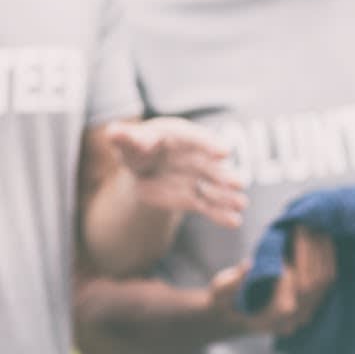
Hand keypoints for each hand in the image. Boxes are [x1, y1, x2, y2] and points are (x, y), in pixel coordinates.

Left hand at [106, 118, 247, 228]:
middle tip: (238, 183)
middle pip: (210, 167)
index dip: (209, 145)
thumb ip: (125, 138)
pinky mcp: (193, 198)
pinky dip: (221, 214)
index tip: (224, 152)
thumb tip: (112, 132)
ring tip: (241, 204)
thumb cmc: (138, 147)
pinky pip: (208, 207)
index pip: (196, 139)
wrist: (143, 168)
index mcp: (180, 136)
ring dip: (227, 196)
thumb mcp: (129, 142)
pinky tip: (234, 222)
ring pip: (213, 188)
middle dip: (224, 175)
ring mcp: (196, 178)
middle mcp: (194, 156)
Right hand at [212, 227, 334, 337]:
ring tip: (315, 226)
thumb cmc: (224, 301)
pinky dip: (327, 258)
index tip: (281, 242)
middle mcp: (292, 320)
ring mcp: (306, 313)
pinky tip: (322, 237)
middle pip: (310, 285)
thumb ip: (234, 282)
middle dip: (308, 251)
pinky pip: (327, 281)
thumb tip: (249, 265)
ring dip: (322, 252)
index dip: (288, 268)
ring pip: (323, 282)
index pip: (288, 294)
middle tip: (303, 224)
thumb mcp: (221, 292)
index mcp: (269, 319)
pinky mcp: (313, 302)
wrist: (234, 315)